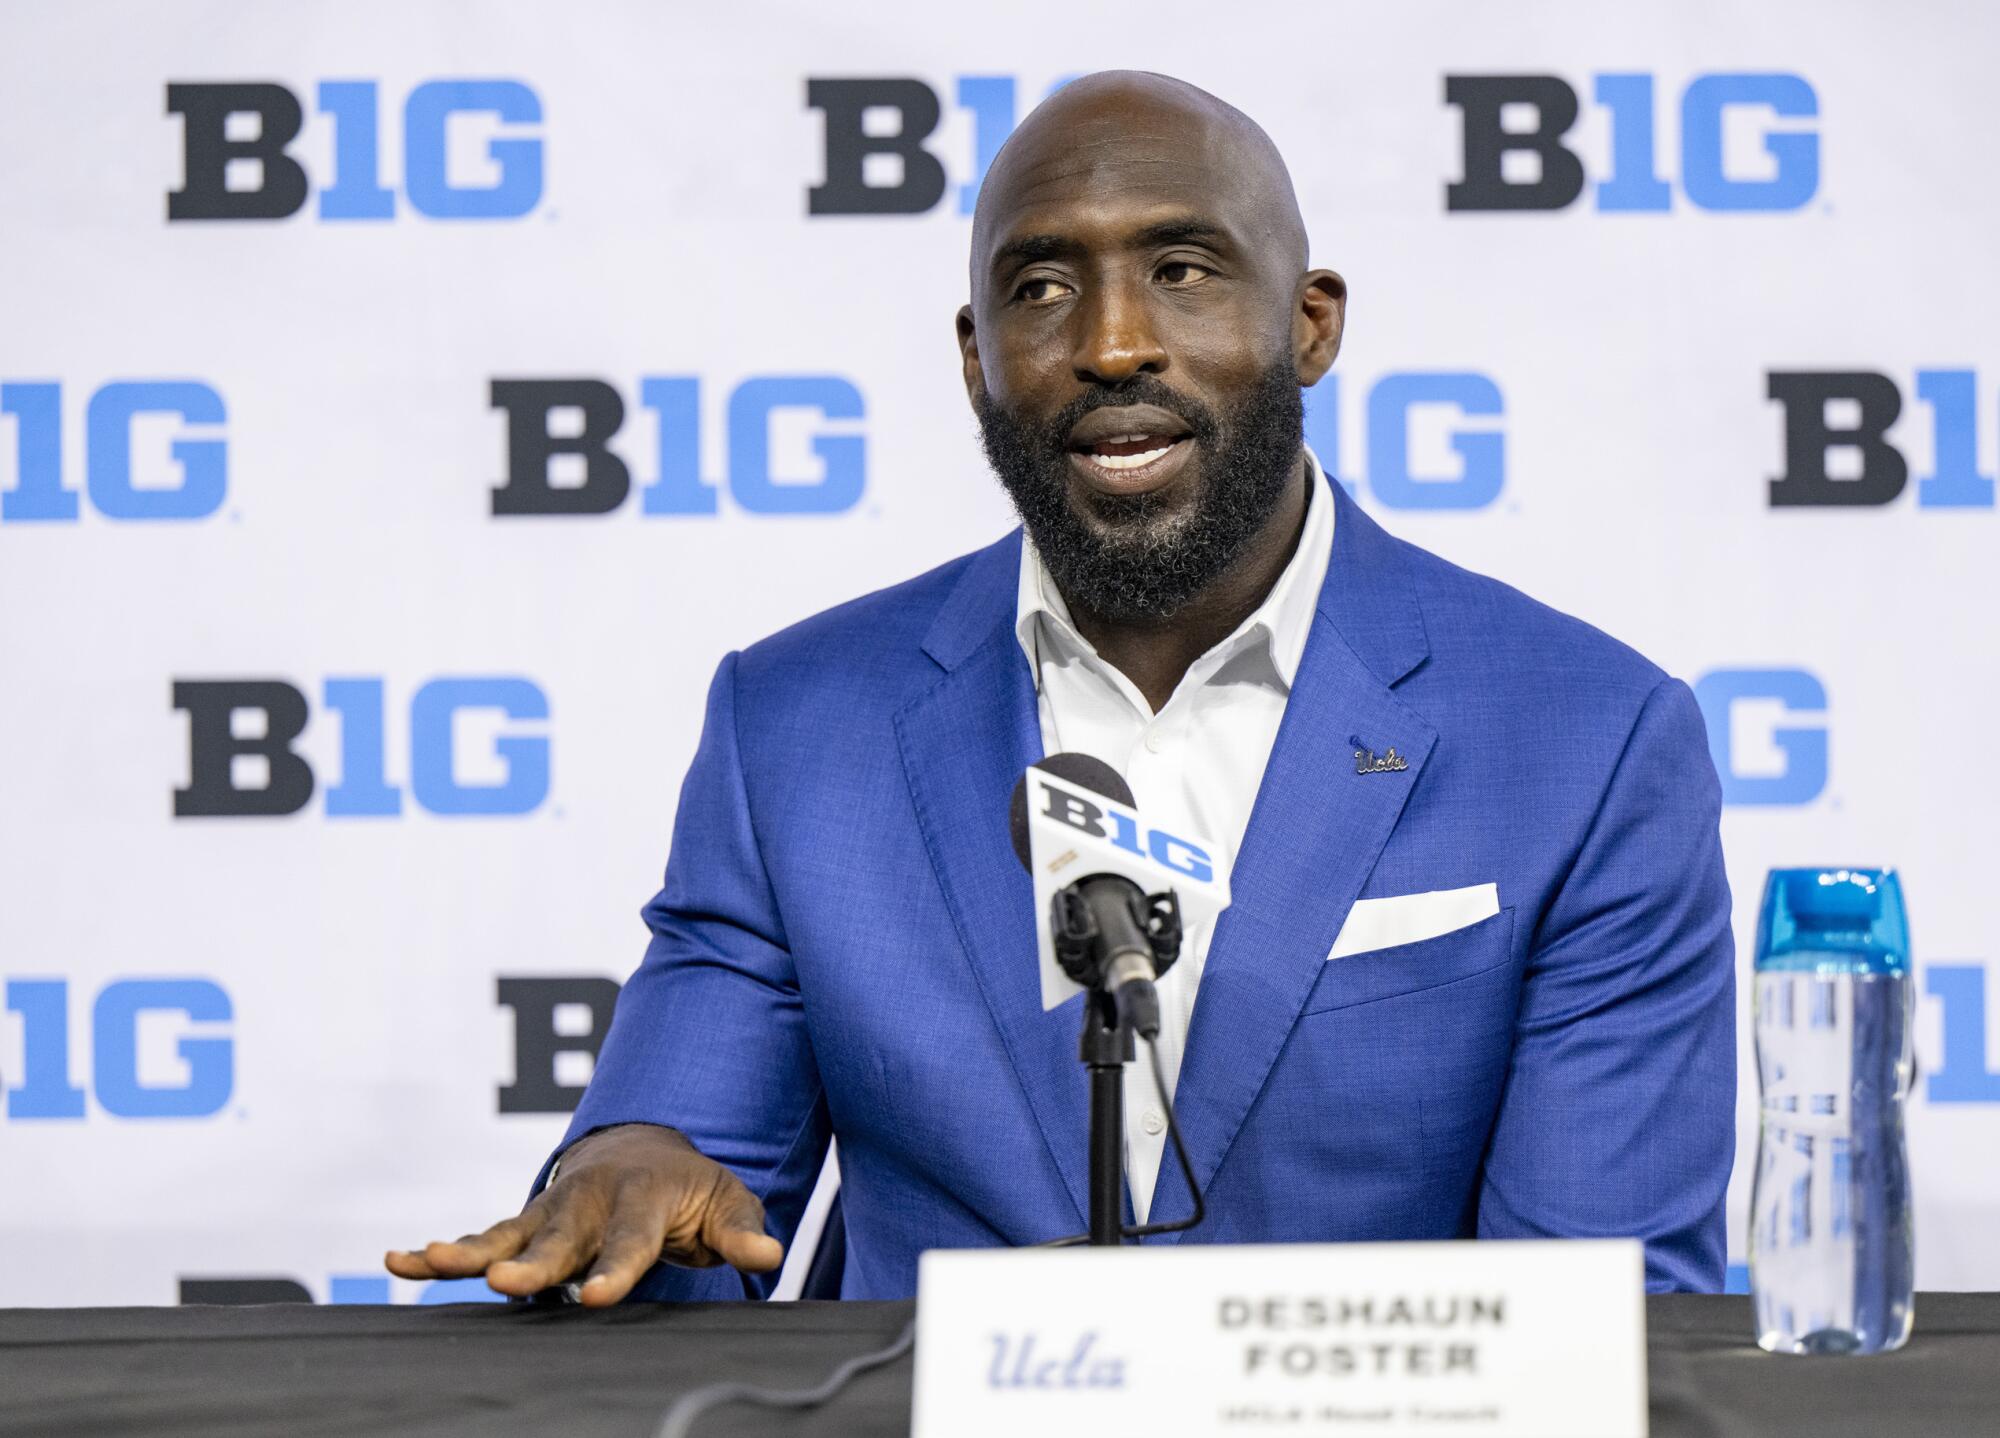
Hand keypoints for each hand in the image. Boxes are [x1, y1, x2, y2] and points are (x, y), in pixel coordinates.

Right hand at [384, 1124, 784, 1305]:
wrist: (644, 1148)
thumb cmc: (687, 1188)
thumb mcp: (726, 1202)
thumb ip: (741, 1231)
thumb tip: (769, 1256)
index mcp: (641, 1198)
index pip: (629, 1240)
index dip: (615, 1268)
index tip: (598, 1297)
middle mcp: (588, 1202)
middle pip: (558, 1239)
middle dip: (533, 1262)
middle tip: (505, 1282)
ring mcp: (550, 1210)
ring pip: (506, 1232)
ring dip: (468, 1249)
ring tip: (425, 1260)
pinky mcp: (523, 1223)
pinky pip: (480, 1236)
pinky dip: (442, 1250)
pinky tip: (401, 1259)